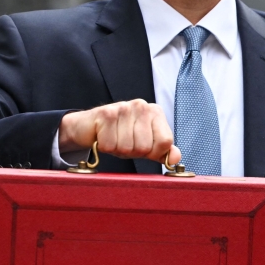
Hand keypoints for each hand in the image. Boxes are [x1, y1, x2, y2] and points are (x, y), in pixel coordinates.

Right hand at [58, 99, 180, 164]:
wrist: (88, 126)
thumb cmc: (119, 135)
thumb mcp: (144, 144)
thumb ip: (162, 151)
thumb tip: (175, 159)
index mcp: (155, 112)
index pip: (165, 142)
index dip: (152, 153)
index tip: (141, 147)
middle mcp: (142, 106)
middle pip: (144, 147)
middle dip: (131, 152)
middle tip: (122, 142)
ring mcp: (124, 107)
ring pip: (127, 148)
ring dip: (117, 150)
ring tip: (113, 139)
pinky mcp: (106, 113)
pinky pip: (109, 145)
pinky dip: (104, 147)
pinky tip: (102, 136)